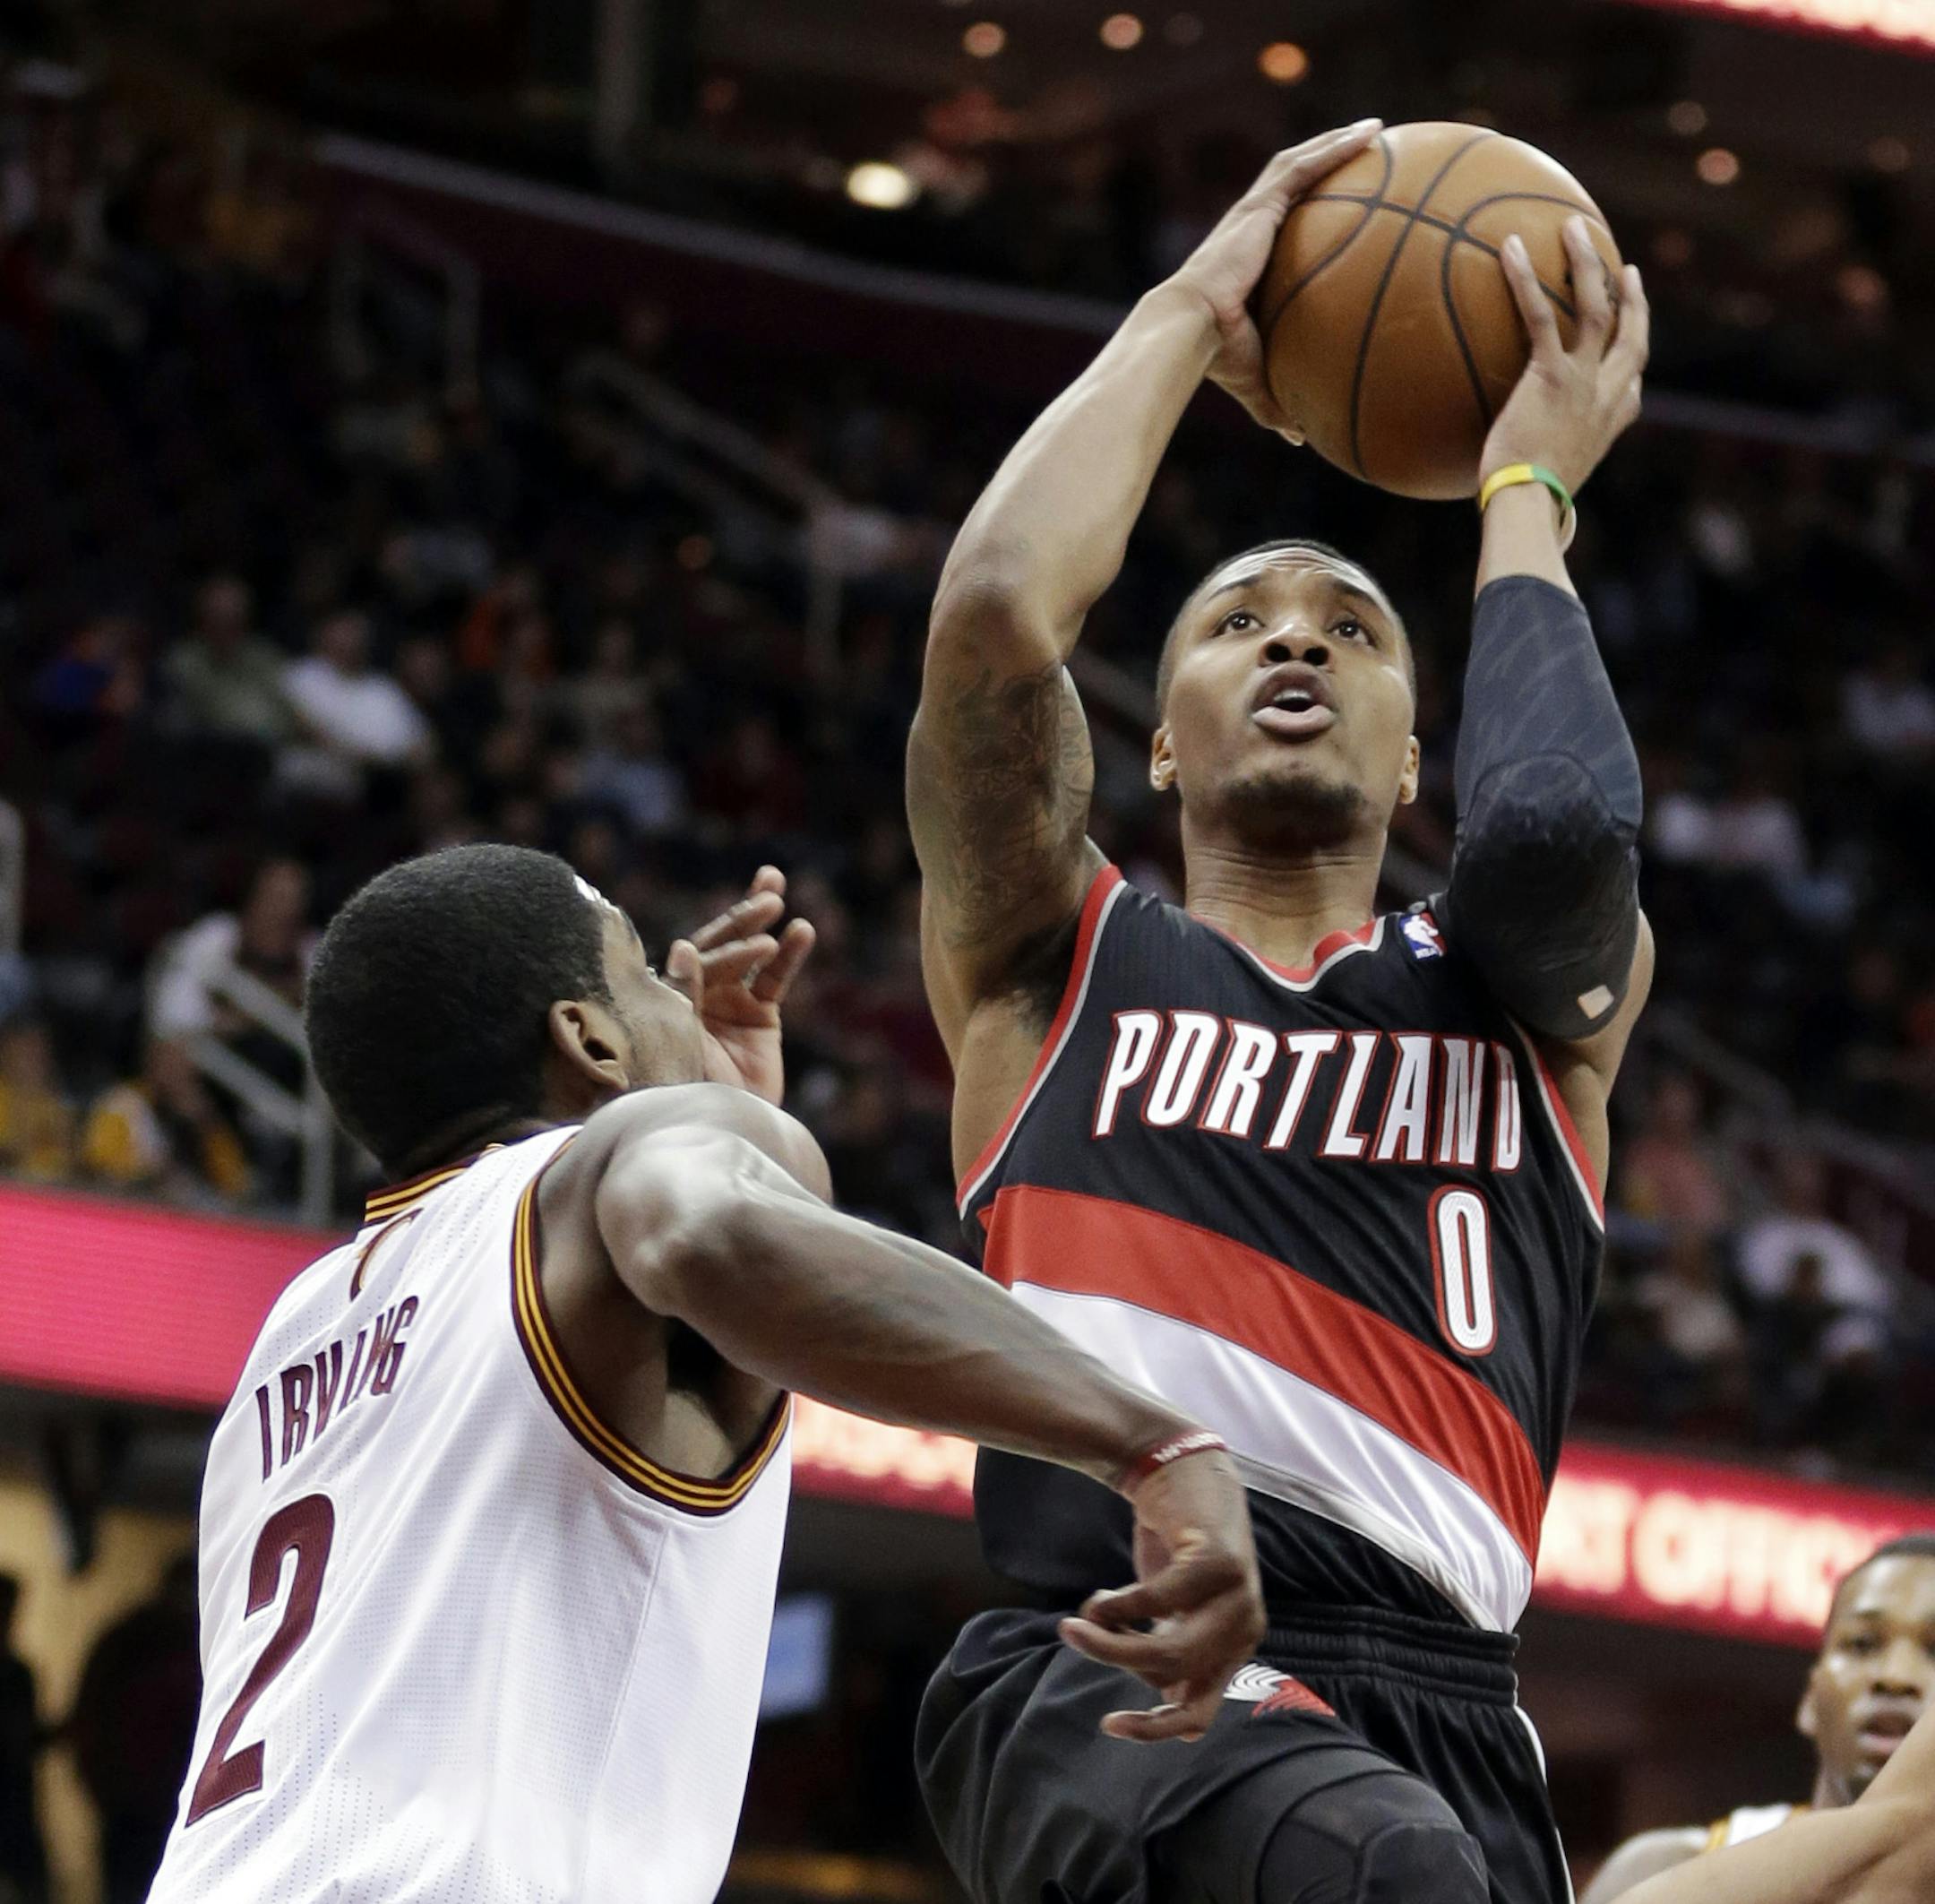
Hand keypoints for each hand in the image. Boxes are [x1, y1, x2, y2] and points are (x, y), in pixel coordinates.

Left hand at [665, 866, 815, 1106]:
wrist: (721, 1132)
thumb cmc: (686, 1093)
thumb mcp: (680, 1043)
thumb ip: (683, 995)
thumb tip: (681, 946)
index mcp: (668, 998)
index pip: (695, 960)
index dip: (721, 953)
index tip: (743, 946)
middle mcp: (696, 994)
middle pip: (719, 945)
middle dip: (741, 919)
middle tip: (768, 891)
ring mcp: (728, 1003)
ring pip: (747, 954)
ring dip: (760, 921)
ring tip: (775, 886)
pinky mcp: (759, 1018)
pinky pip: (774, 978)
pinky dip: (788, 955)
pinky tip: (802, 930)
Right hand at [1058, 1447, 1263, 1741]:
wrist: (1183, 1469)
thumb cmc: (1173, 1545)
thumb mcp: (1171, 1608)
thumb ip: (1165, 1648)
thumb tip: (1158, 1695)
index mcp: (1231, 1650)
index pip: (1196, 1714)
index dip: (1153, 1729)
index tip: (1108, 1725)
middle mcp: (1242, 1630)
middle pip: (1171, 1677)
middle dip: (1114, 1661)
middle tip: (1071, 1637)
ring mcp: (1237, 1598)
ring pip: (1166, 1649)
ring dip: (1110, 1639)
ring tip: (1076, 1620)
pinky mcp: (1219, 1563)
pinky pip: (1160, 1602)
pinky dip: (1121, 1604)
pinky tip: (1099, 1595)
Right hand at [1167, 120, 1382, 441]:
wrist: (1186, 332)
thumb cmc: (1214, 360)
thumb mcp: (1256, 382)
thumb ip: (1279, 403)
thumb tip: (1302, 440)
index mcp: (1248, 260)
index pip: (1282, 225)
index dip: (1310, 208)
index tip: (1341, 204)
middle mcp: (1249, 229)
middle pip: (1293, 183)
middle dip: (1327, 161)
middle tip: (1367, 153)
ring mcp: (1252, 214)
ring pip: (1299, 163)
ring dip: (1335, 143)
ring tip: (1375, 130)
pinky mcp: (1258, 207)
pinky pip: (1304, 168)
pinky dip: (1337, 147)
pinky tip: (1372, 132)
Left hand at [1480, 217, 1649, 497]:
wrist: (1530, 506)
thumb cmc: (1526, 505)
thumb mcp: (1544, 486)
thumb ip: (1537, 467)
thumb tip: (1504, 481)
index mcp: (1611, 423)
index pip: (1633, 387)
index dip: (1635, 364)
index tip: (1633, 352)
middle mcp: (1608, 396)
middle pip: (1632, 335)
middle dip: (1633, 299)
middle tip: (1628, 269)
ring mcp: (1584, 381)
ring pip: (1599, 308)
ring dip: (1589, 263)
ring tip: (1575, 227)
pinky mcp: (1552, 374)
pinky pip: (1543, 314)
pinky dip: (1525, 279)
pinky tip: (1510, 249)